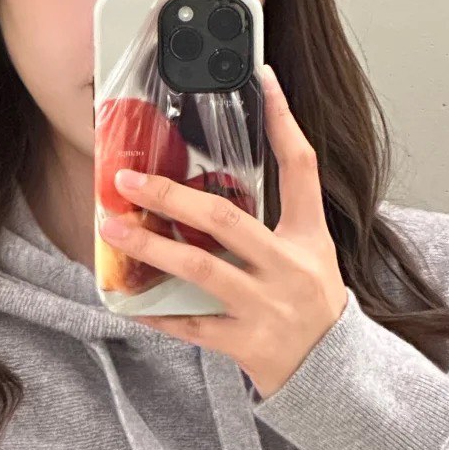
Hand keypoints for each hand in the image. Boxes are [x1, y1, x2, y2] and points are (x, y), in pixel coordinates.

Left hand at [98, 64, 347, 398]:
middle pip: (226, 221)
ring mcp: (266, 308)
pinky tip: (126, 298)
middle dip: (171, 196)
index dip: (283, 121)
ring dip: (150, 248)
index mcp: (308, 237)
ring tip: (113, 229)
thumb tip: (226, 176)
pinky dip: (157, 312)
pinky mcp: (246, 344)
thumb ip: (280, 211)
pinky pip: (191, 325)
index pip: (300, 167)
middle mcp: (288, 268)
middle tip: (127, 179)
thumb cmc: (312, 301)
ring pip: (200, 271)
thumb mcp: (311, 250)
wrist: (335, 370)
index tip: (260, 79)